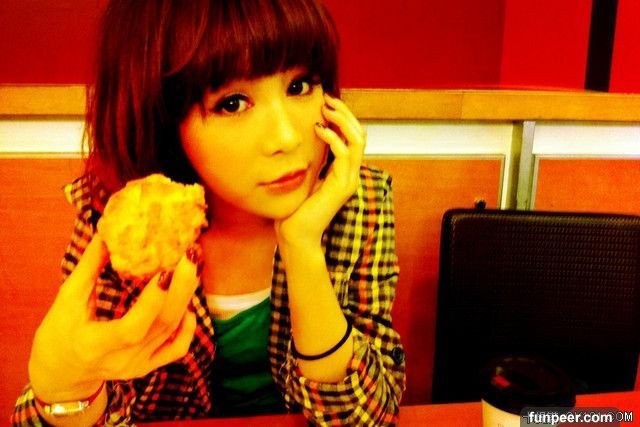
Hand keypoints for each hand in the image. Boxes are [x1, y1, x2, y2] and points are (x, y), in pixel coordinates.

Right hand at [28, 235, 198, 401]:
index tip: (165, 270)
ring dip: (186, 296)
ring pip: (173, 331)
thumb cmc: (60, 331)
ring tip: (191, 266)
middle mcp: (122, 360)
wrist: (62, 372)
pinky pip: (178, 348)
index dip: (152, 302)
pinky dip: (188, 326)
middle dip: (181, 288)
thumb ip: (89, 266)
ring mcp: (138, 366)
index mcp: (95, 345)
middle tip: (191, 255)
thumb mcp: (68, 298)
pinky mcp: (148, 367)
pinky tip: (187, 303)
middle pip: (162, 325)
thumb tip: (108, 231)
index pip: (132, 328)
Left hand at [275, 94, 365, 247]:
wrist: (297, 234)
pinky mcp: (342, 186)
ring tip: (325, 108)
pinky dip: (334, 137)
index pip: (353, 137)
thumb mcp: (305, 176)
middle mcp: (351, 174)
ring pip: (358, 140)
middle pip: (360, 134)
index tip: (325, 104)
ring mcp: (349, 180)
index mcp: (344, 172)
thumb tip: (305, 138)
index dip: (343, 118)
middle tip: (327, 99)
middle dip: (345, 113)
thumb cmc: (296, 208)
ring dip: (342, 120)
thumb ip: (312, 160)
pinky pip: (345, 154)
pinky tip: (319, 129)